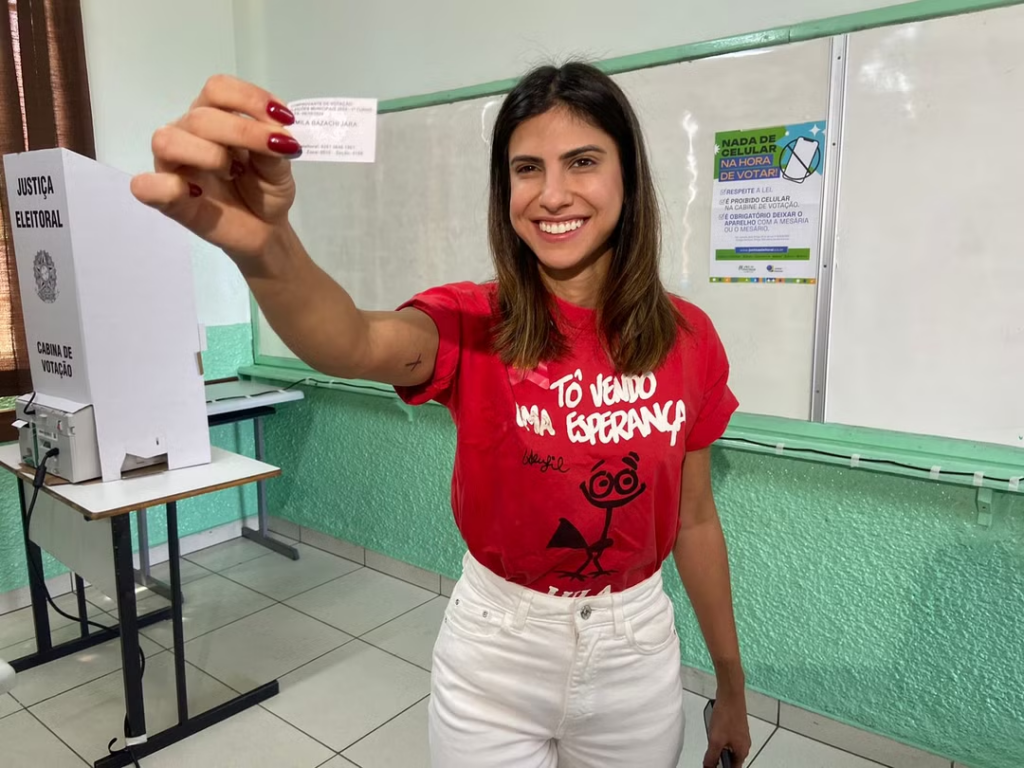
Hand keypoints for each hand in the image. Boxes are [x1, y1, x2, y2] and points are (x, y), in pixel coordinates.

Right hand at [130, 74, 300, 263]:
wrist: (265, 229)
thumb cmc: (266, 188)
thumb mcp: (281, 165)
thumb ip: (275, 145)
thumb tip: (276, 132)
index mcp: (214, 115)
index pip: (218, 89)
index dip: (250, 98)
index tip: (284, 119)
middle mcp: (187, 132)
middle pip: (199, 117)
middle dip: (243, 132)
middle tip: (273, 151)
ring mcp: (173, 165)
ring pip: (168, 141)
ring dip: (208, 156)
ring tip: (233, 173)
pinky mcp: (167, 199)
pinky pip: (146, 186)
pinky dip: (167, 187)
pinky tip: (196, 194)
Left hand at [704, 695, 751, 766]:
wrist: (730, 695)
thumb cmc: (727, 715)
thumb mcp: (715, 740)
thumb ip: (711, 757)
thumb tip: (708, 767)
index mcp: (742, 752)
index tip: (712, 766)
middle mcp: (744, 745)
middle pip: (731, 760)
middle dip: (719, 758)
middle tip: (710, 753)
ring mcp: (741, 735)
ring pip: (728, 748)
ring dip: (718, 747)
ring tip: (711, 738)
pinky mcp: (736, 727)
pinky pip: (727, 738)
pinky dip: (719, 738)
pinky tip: (713, 730)